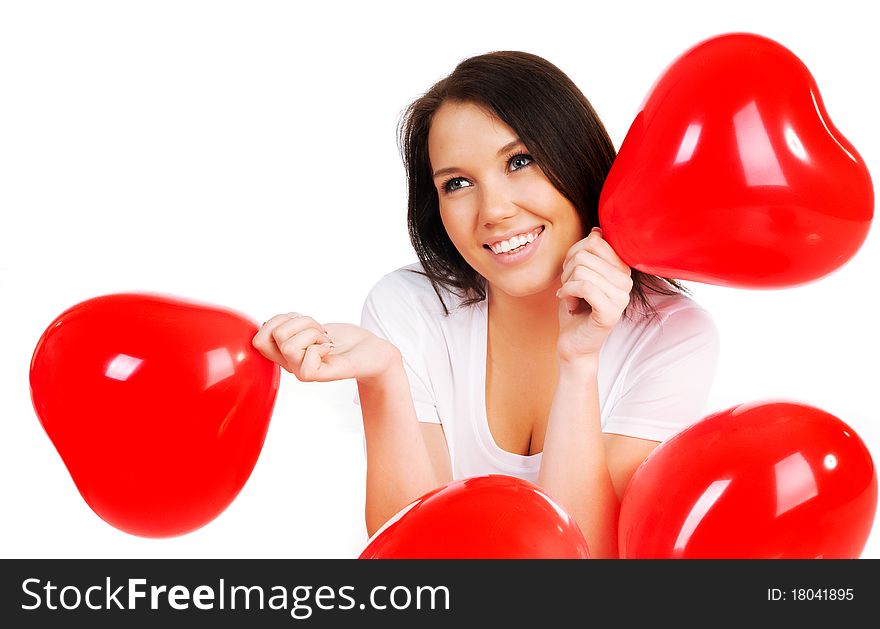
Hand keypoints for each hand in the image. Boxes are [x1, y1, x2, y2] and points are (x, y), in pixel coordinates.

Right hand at [252, 313, 399, 382]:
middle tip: (318, 331)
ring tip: (326, 339)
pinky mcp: (320, 376)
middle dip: (298, 322)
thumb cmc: (342, 339)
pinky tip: (330, 349)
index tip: (301, 322)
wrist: (372, 352)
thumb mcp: (308, 326)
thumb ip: (286, 326)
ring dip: (312, 331)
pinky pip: (306, 357)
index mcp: (284, 354)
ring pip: (288, 343)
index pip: (257, 339)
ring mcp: (303, 372)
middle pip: (272, 335)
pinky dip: (320, 345)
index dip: (277, 321)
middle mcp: (290, 365)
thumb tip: (266, 323)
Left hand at [556, 228, 632, 363]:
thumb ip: (588, 253)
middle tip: (568, 287)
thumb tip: (597, 231)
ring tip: (569, 296)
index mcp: (622, 269)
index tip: (571, 271)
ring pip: (581, 270)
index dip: (574, 253)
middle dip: (567, 270)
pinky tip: (567, 302)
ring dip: (566, 284)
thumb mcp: (579, 274)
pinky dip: (568, 292)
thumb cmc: (576, 307)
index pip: (595, 241)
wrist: (574, 342)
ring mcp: (621, 298)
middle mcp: (627, 282)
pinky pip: (585, 287)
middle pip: (584, 255)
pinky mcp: (611, 312)